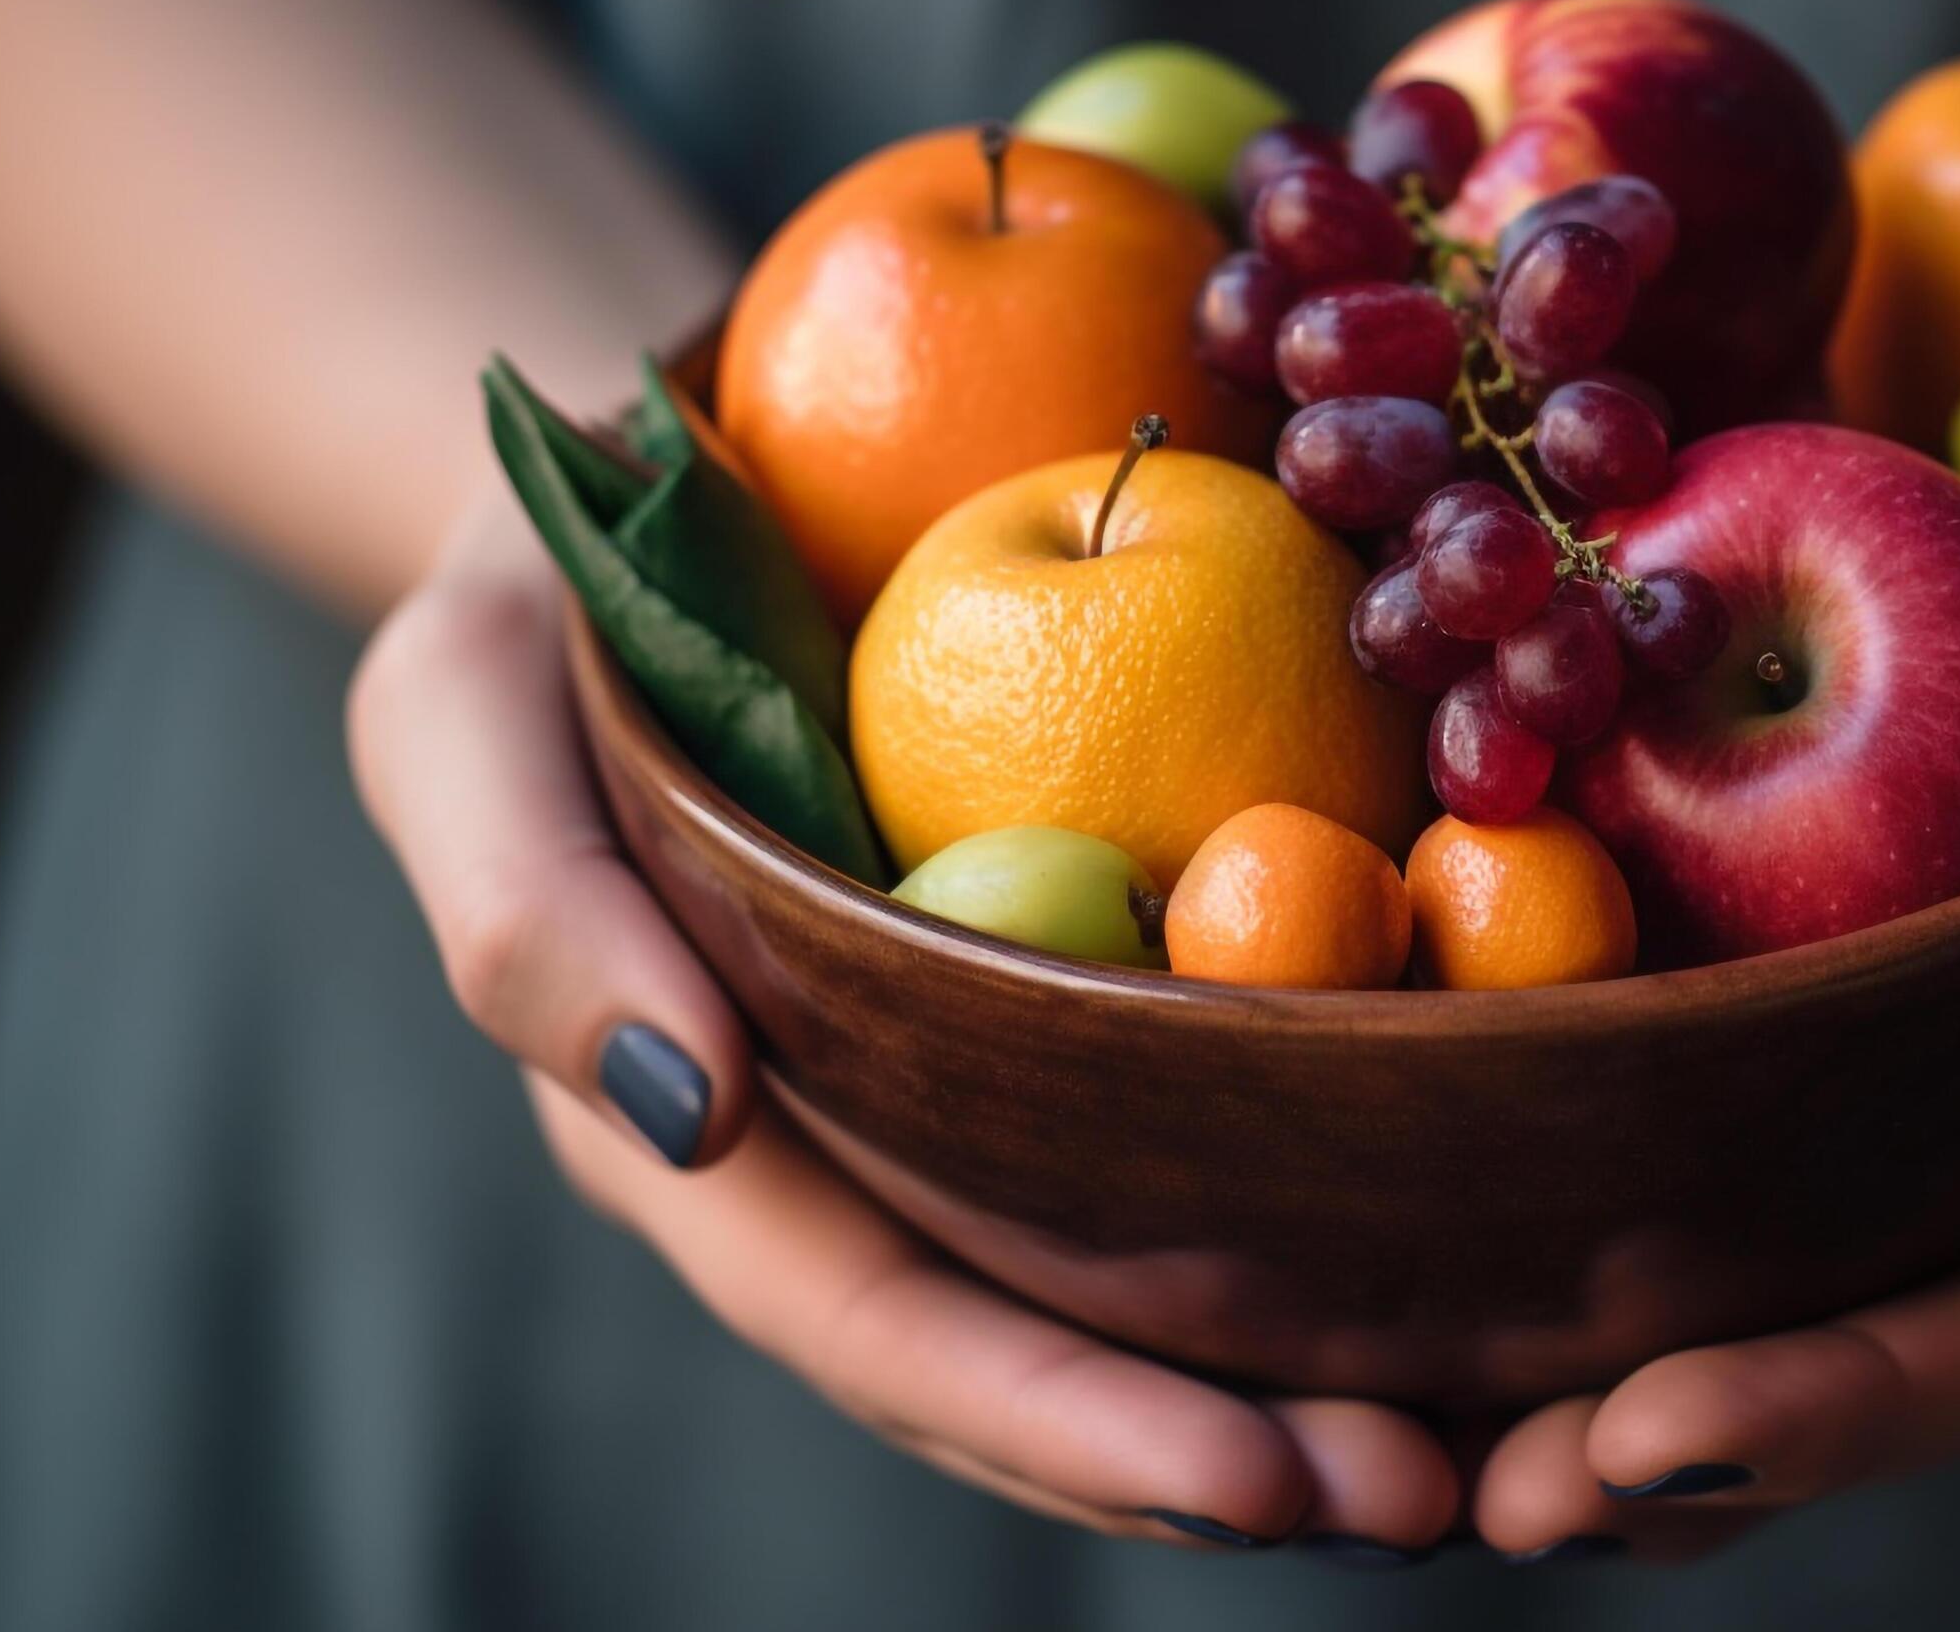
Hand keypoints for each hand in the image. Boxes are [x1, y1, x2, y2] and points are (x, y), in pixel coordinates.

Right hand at [349, 490, 1463, 1556]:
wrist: (671, 463)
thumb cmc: (540, 597)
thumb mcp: (465, 710)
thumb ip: (531, 913)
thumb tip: (696, 1115)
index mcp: (717, 1134)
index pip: (884, 1319)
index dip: (1058, 1415)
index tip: (1251, 1481)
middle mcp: (867, 1139)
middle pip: (1044, 1346)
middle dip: (1227, 1448)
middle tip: (1424, 1495)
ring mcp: (988, 1069)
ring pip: (1149, 1268)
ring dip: (1310, 1366)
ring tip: (1494, 1440)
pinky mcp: (1100, 968)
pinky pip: (1217, 1103)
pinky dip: (1341, 1180)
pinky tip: (1494, 1210)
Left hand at [1468, 436, 1959, 1560]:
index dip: (1858, 1403)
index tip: (1653, 1438)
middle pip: (1857, 1335)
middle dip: (1678, 1441)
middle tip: (1482, 1493)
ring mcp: (1893, 1045)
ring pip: (1742, 1255)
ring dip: (1576, 1358)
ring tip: (1399, 1430)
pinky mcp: (1774, 931)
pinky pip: (1657, 1075)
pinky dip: (1535, 1158)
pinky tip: (1388, 1185)